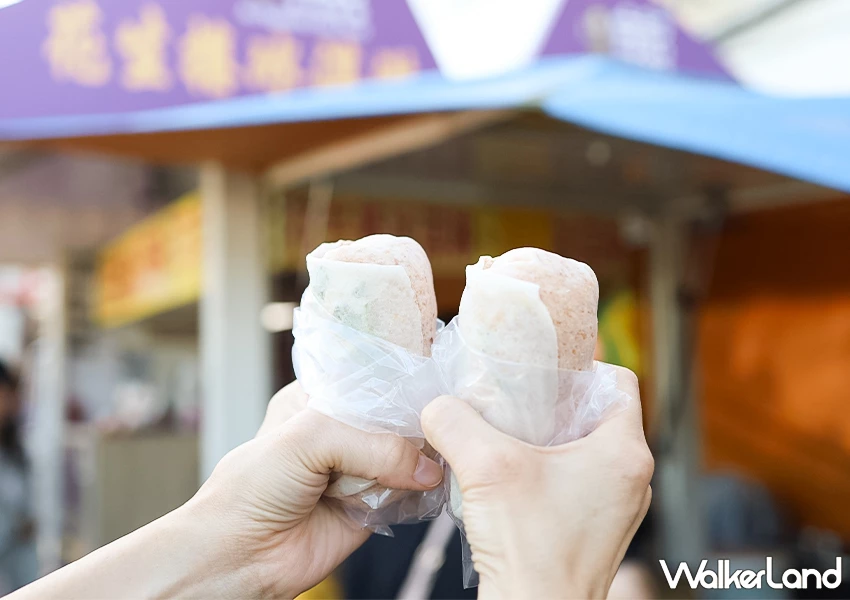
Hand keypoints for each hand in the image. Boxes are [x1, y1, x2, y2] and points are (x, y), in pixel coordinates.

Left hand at [11, 381, 442, 599]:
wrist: (241, 557)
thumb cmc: (253, 488)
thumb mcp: (308, 439)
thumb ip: (370, 443)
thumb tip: (428, 466)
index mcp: (320, 399)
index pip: (371, 376)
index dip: (401, 375)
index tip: (437, 371)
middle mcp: (342, 431)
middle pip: (396, 416)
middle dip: (417, 419)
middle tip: (446, 418)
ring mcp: (360, 468)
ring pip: (409, 453)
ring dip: (422, 456)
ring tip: (441, 451)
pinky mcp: (374, 505)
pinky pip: (411, 492)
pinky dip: (422, 490)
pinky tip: (430, 482)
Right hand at [421, 366, 652, 598]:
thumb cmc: (529, 547)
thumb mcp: (485, 466)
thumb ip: (454, 421)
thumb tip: (437, 405)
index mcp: (624, 452)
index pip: (619, 381)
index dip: (581, 364)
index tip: (543, 366)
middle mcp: (630, 478)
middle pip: (598, 414)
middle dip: (555, 401)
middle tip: (516, 395)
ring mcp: (615, 507)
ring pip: (585, 449)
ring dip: (548, 437)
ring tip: (507, 433)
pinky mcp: (594, 530)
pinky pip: (576, 481)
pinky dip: (547, 469)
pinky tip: (508, 474)